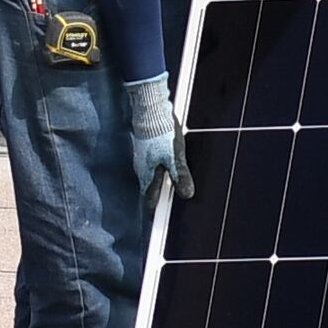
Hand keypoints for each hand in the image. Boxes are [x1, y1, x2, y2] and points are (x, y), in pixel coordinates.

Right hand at [123, 76, 191, 203]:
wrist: (150, 109)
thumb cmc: (162, 133)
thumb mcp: (175, 157)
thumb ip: (180, 176)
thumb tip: (187, 194)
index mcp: (147, 175)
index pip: (148, 198)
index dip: (154, 208)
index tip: (158, 219)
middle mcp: (141, 168)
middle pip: (147, 187)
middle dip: (156, 195)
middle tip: (164, 205)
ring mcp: (141, 157)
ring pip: (148, 175)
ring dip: (156, 181)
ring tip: (166, 186)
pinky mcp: (143, 146)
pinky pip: (149, 162)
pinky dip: (156, 167)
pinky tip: (163, 164)